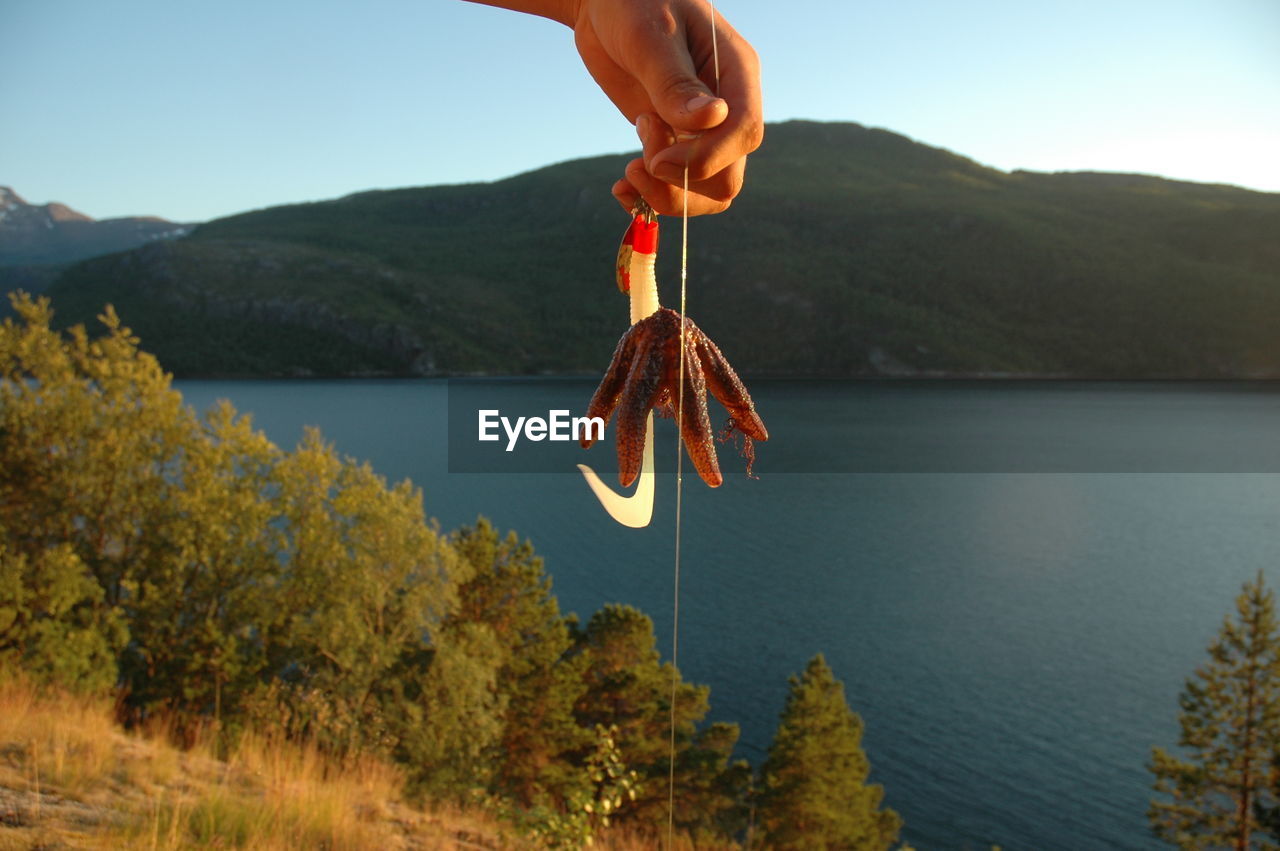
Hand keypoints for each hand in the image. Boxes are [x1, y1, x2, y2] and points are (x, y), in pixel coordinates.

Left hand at [569, 0, 762, 215]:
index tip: (657, 159)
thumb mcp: (649, 36)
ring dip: (667, 195)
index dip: (706, 159)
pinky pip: (678, 187)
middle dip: (683, 184)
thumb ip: (675, 81)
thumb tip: (712, 118)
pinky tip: (620, 188)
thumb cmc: (632, 2)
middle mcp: (726, 107)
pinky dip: (649, 197)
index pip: (744, 132)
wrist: (603, 4)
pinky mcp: (674, 142)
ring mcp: (701, 129)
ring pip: (707, 191)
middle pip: (729, 175)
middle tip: (637, 161)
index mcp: (735, 73)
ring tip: (628, 170)